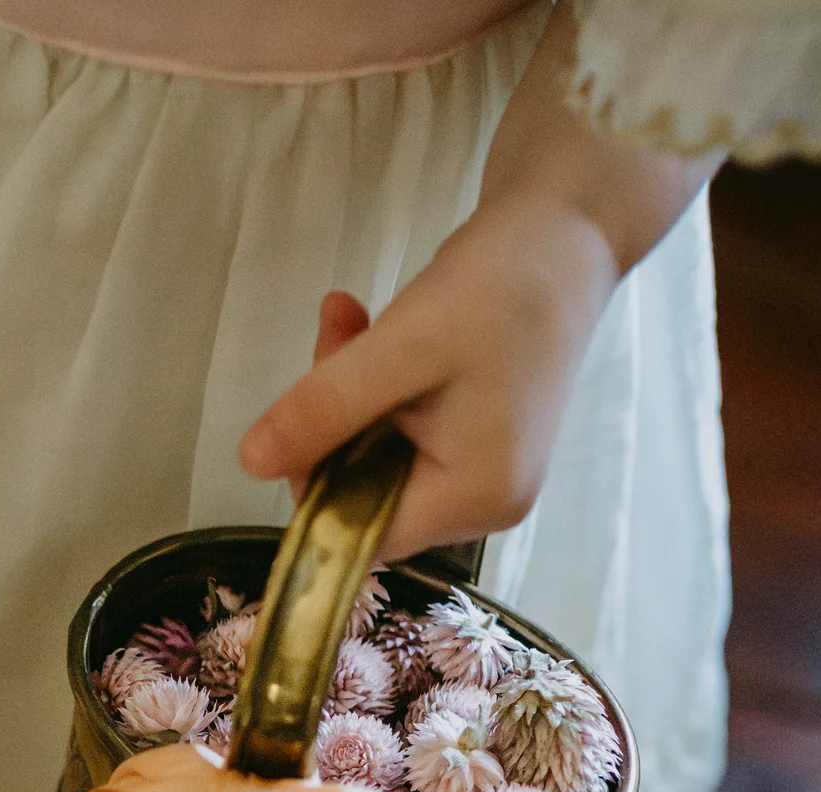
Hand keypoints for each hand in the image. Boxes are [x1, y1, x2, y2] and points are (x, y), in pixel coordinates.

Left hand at [233, 1, 718, 560]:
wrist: (568, 230)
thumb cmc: (497, 289)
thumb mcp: (397, 352)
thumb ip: (323, 411)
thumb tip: (251, 463)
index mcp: (474, 499)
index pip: (360, 533)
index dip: (314, 485)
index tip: (297, 417)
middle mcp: (485, 502)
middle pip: (365, 491)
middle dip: (330, 422)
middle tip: (332, 337)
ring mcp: (485, 469)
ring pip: (374, 453)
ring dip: (345, 391)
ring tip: (347, 315)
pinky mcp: (478, 435)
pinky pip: (399, 427)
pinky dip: (372, 382)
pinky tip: (361, 319)